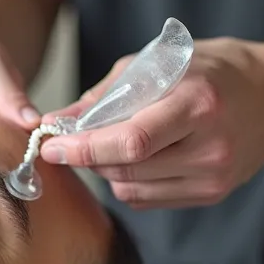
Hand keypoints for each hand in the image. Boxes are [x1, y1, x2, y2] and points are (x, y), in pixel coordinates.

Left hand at [40, 37, 263, 208]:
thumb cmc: (211, 70)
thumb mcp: (157, 64)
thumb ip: (103, 96)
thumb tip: (56, 121)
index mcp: (197, 104)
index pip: (130, 142)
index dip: (84, 148)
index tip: (51, 145)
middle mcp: (209, 147)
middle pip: (125, 168)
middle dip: (87, 156)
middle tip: (70, 140)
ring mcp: (212, 177)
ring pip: (130, 188)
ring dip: (106, 169)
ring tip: (111, 142)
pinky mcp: (210, 194)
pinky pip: (147, 199)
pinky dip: (128, 181)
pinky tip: (137, 158)